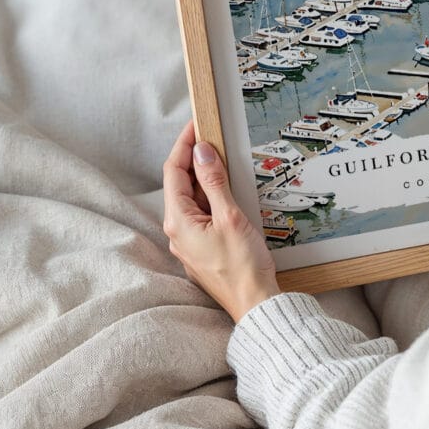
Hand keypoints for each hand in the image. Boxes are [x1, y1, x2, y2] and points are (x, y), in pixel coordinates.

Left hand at [163, 120, 279, 321]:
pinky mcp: (203, 247)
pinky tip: (226, 187)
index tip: (197, 124)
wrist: (254, 304)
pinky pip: (201, 212)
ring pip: (191, 198)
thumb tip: (202, 151)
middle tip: (211, 134)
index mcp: (179, 221)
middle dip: (193, 157)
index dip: (184, 145)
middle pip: (180, 183)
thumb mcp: (230, 216)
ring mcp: (189, 240)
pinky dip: (211, 194)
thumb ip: (214, 182)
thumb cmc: (242, 265)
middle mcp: (178, 231)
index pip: (174, 171)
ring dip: (203, 175)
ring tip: (221, 155)